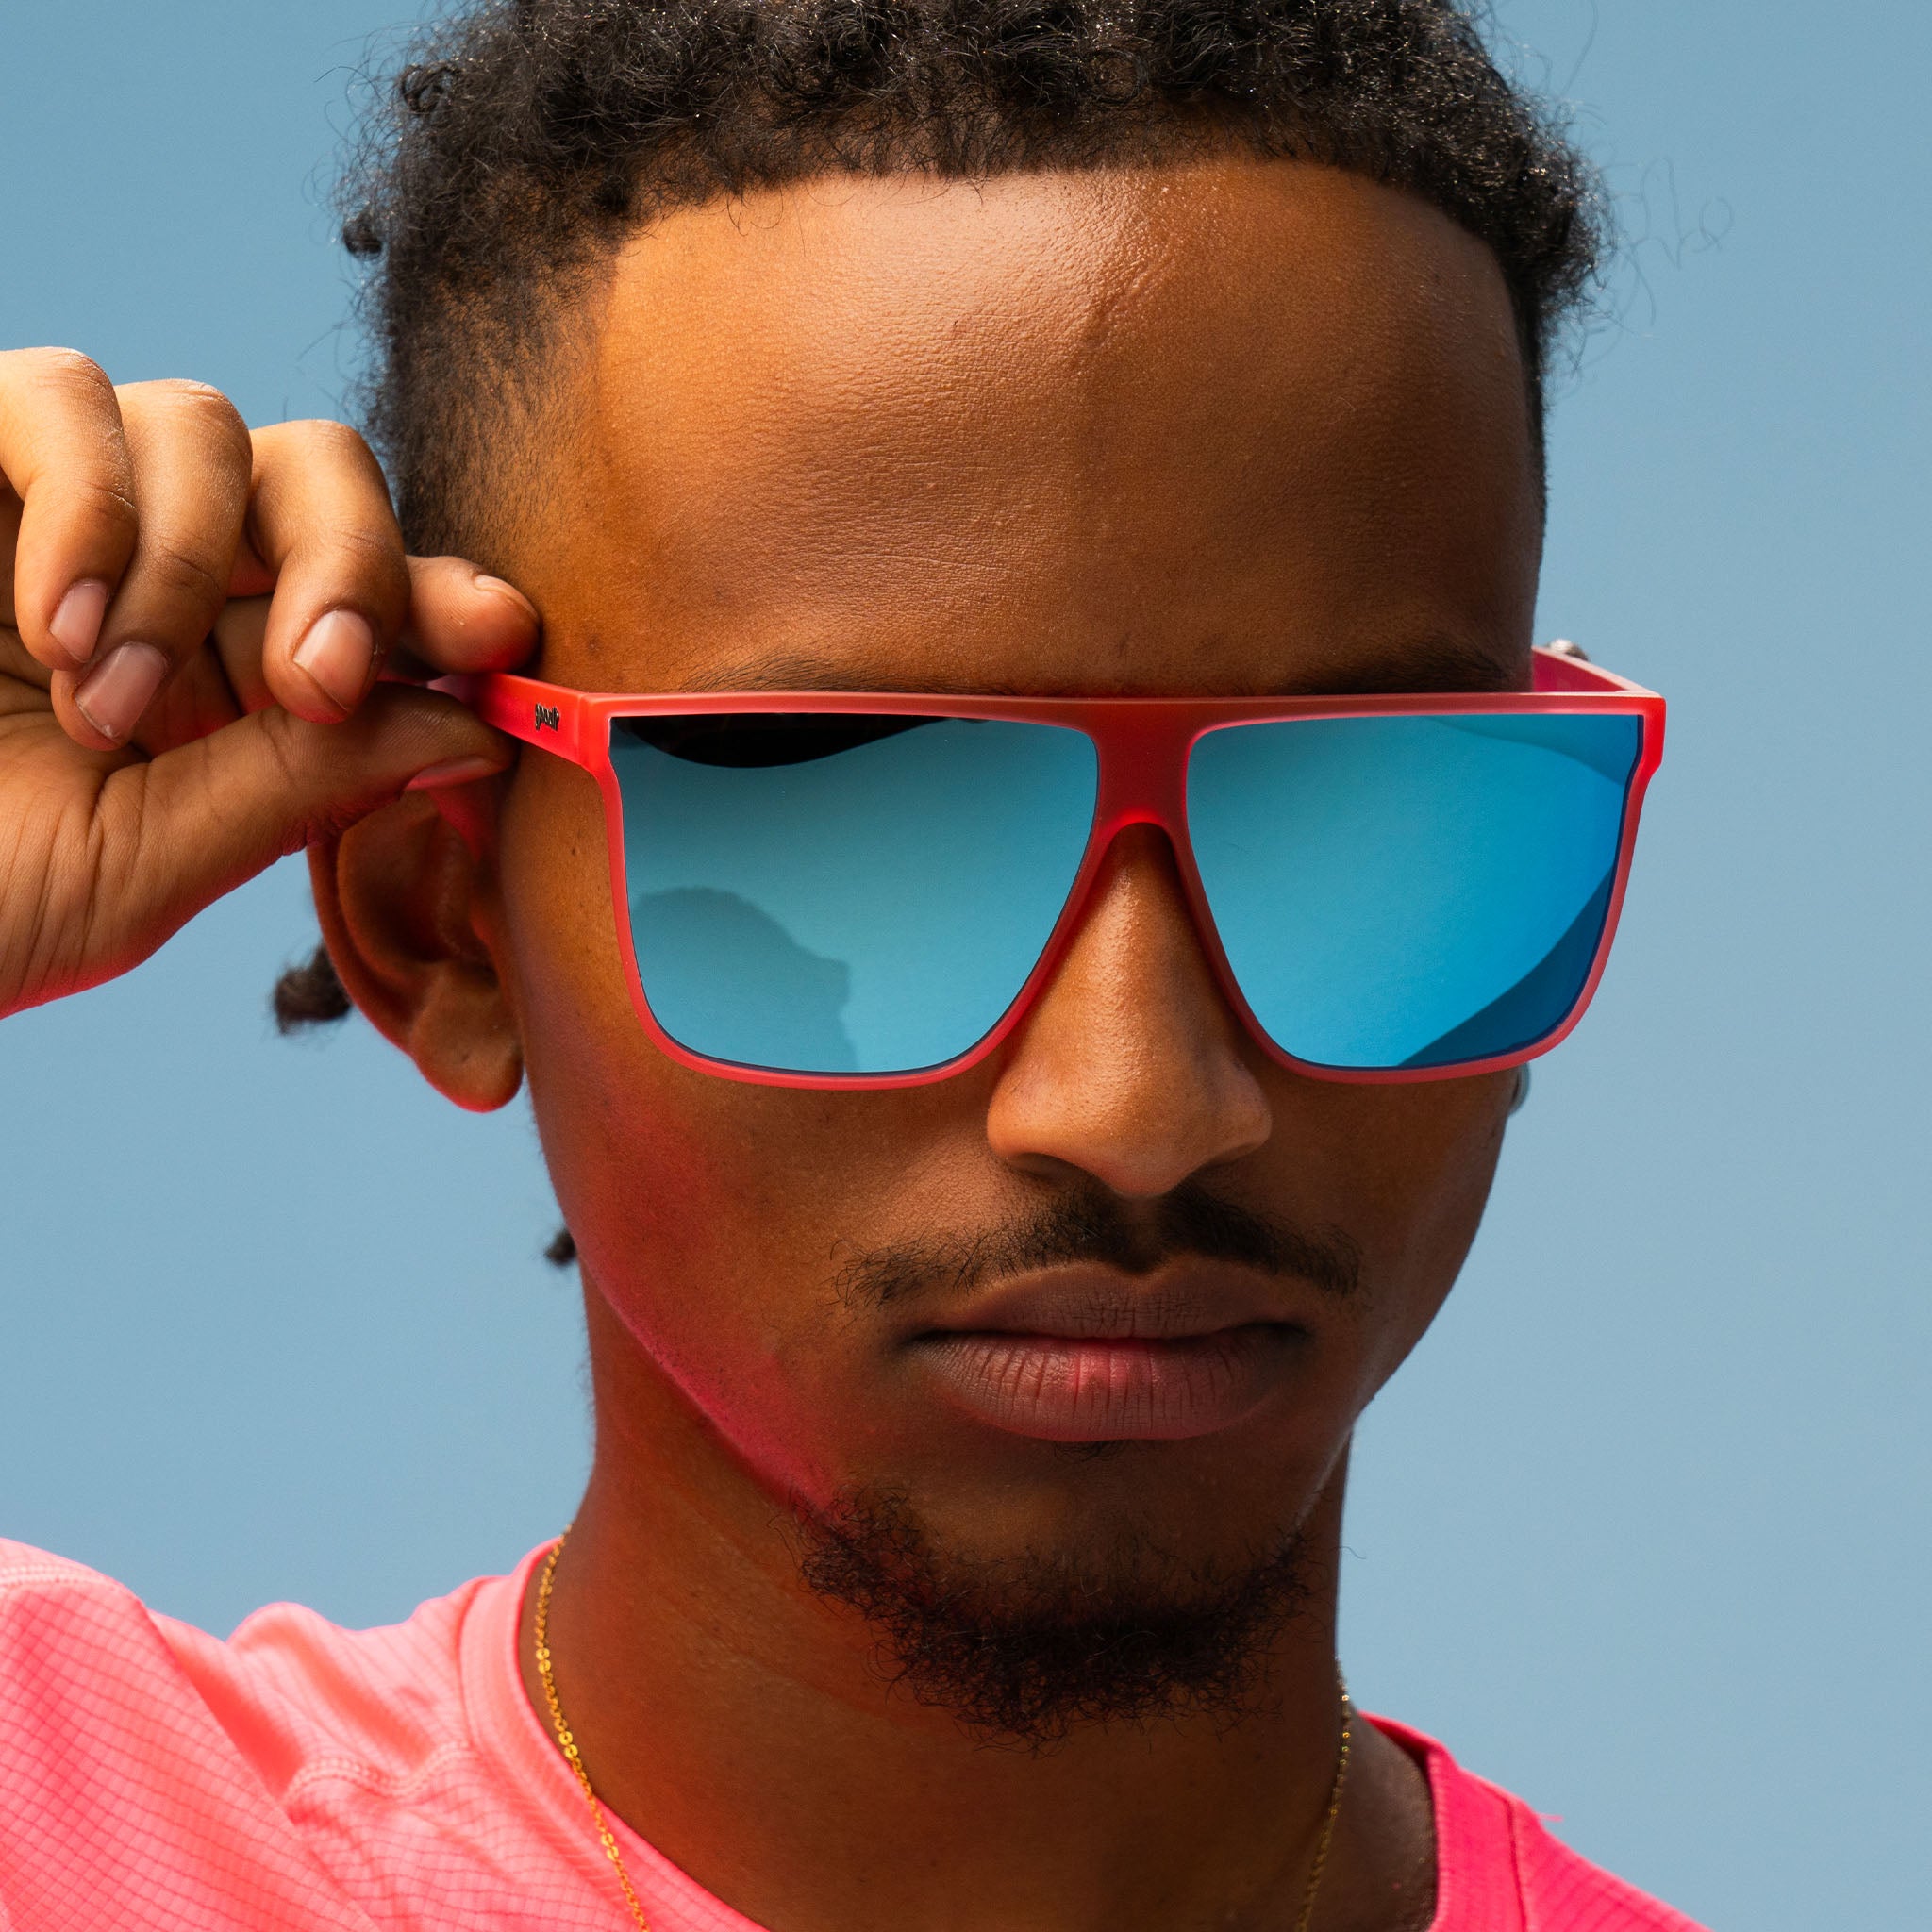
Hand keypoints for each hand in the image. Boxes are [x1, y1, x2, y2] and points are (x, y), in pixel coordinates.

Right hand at [0, 349, 533, 1019]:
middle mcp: (169, 571)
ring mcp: (64, 504)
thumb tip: (479, 727)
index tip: (502, 637)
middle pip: (321, 472)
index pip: (373, 597)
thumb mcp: (148, 861)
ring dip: (192, 565)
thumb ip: (302, 787)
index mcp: (232, 673)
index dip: (446, 599)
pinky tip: (58, 631)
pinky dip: (90, 508)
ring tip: (109, 703)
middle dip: (351, 563)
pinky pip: (65, 398)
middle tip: (316, 679)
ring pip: (206, 422)